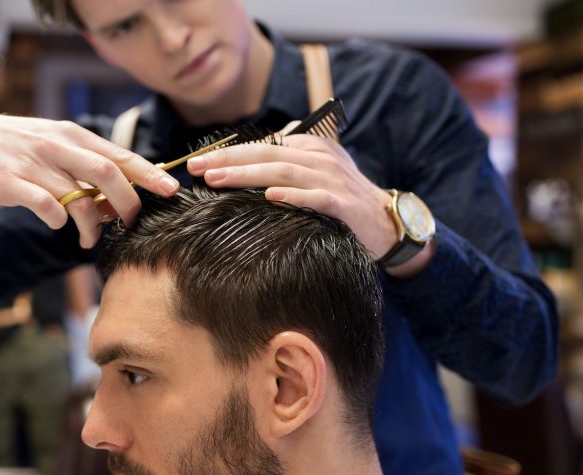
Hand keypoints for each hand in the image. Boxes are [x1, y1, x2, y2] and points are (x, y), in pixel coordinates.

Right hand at [0, 110, 179, 247]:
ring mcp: (34, 163)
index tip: (172, 191)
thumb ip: (88, 166)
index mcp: (73, 136)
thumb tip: (126, 194)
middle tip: (132, 224)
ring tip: (90, 239)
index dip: (148, 174)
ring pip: (77, 196)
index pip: (119, 155)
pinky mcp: (11, 182)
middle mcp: (57, 145)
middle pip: (105, 173)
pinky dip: (57, 219)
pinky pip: (44, 205)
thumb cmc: (21, 147)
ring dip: (91, 223)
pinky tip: (57, 225)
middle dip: (127, 203)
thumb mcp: (57, 144)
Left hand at [186, 133, 398, 259]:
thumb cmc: (344, 197)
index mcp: (310, 146)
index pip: (261, 146)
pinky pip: (315, 197)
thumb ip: (290, 156)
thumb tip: (254, 151)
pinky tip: (269, 197)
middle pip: (267, 154)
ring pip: (284, 172)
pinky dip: (292, 196)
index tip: (197, 161)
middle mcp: (319, 158)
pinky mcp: (342, 204)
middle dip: (228, 159)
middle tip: (197, 168)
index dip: (228, 152)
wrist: (386, 222)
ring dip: (248, 175)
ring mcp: (331, 179)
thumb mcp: (318, 169)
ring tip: (217, 180)